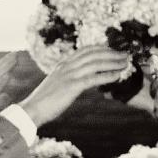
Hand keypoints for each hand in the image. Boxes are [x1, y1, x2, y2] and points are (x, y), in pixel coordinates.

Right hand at [17, 45, 133, 127]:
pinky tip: (117, 76)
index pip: (85, 50)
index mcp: (63, 65)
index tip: (113, 50)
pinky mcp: (71, 86)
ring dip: (113, 62)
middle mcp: (67, 66)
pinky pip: (93, 78)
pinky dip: (107, 76)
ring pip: (95, 64)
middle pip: (93, 54)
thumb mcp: (56, 85)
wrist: (32, 109)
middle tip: (125, 54)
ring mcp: (69, 75)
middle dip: (111, 53)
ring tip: (125, 63)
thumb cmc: (44, 102)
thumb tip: (79, 81)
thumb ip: (68, 79)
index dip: (101, 48)